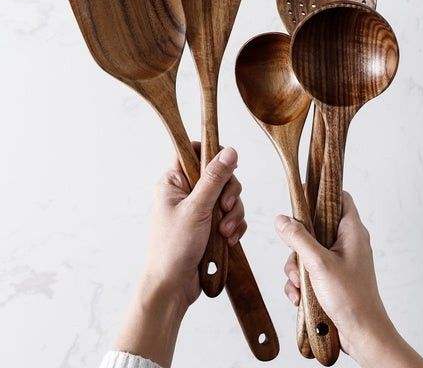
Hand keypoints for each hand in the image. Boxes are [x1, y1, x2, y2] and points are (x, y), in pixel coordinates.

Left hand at [144, 144, 245, 306]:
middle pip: (218, 174)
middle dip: (228, 192)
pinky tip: (228, 239)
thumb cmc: (173, 248)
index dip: (211, 153)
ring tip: (225, 232)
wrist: (173, 287)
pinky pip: (230, 216)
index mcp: (174, 182)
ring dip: (232, 213)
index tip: (228, 164)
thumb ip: (214, 179)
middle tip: (226, 207)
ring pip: (227, 196)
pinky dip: (233, 225)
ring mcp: (199, 209)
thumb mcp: (196, 209)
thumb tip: (229, 151)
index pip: (192, 151)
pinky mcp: (210, 225)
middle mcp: (186, 192)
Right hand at [276, 192, 422, 367]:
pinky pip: (308, 270)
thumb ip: (298, 238)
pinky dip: (300, 282)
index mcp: (352, 232)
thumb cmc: (351, 299)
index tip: (300, 193)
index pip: (339, 197)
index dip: (320, 192)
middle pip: (314, 226)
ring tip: (300, 284)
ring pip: (306, 251)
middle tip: (297, 258)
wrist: (362, 336)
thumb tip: (281, 219)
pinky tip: (300, 296)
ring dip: (296, 268)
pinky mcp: (331, 278)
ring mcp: (338, 261)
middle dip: (297, 245)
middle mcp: (346, 243)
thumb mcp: (318, 263)